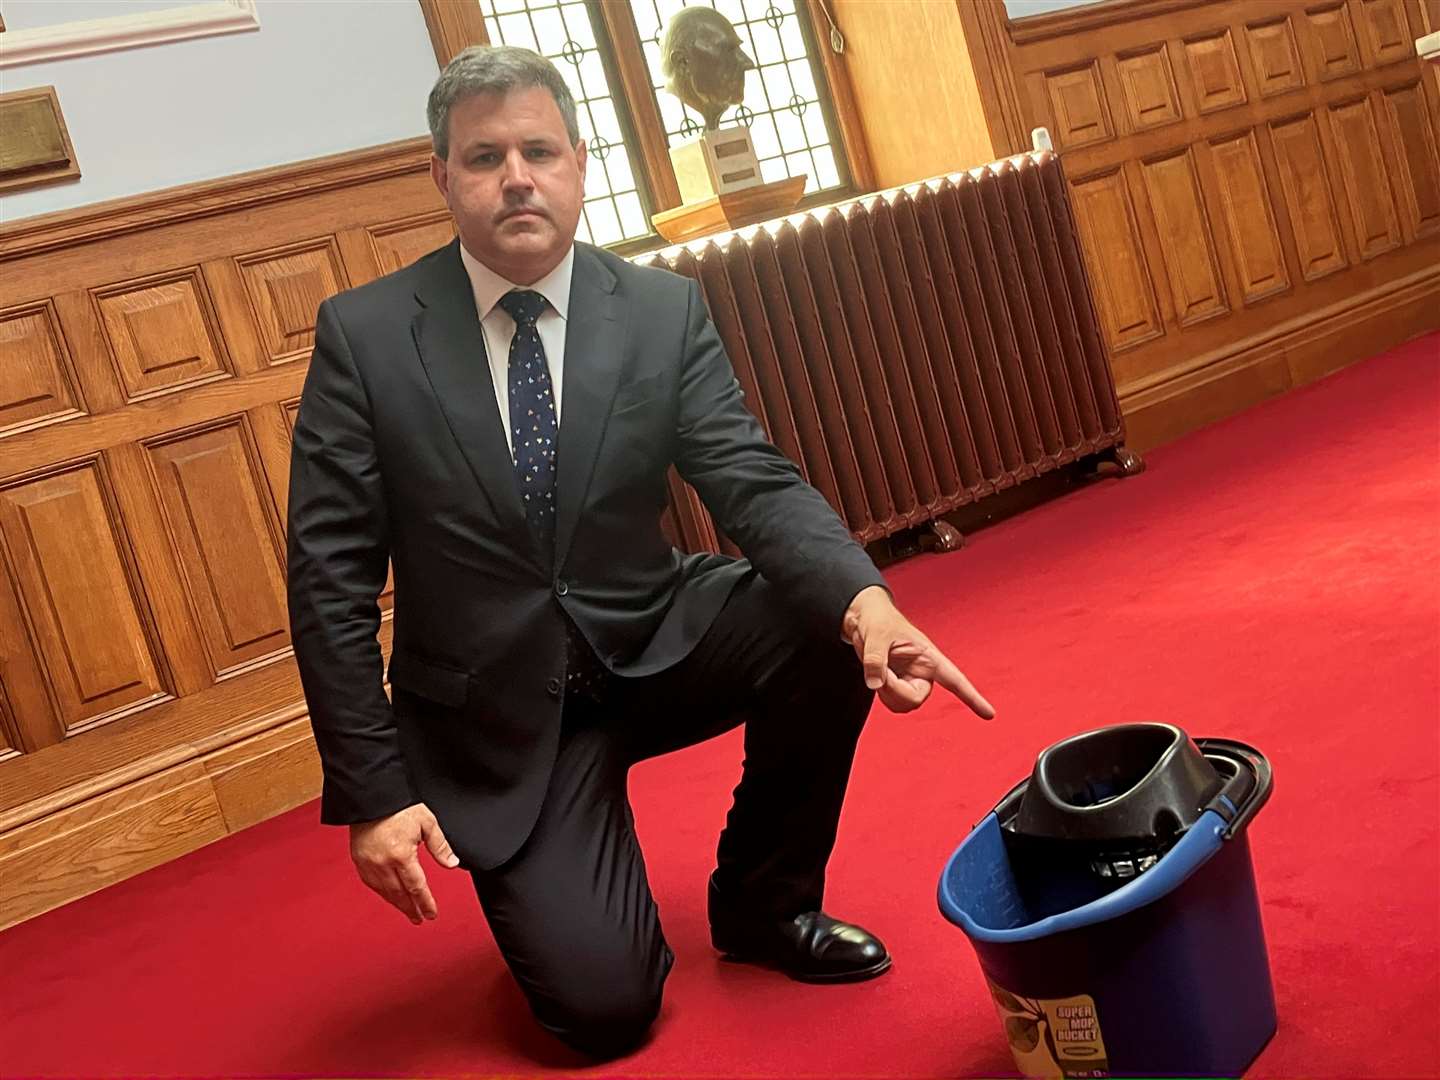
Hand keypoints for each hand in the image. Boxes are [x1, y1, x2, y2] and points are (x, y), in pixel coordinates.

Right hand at [349, 802, 459, 924]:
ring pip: (384, 892)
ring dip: (397, 904)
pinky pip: (371, 883)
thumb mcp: (427, 822)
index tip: (431, 914)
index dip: (425, 903)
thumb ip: (440, 846)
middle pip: (399, 894)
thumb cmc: (400, 806)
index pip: (416, 887)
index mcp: (401, 855)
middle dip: (411, 909)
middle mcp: (382, 863)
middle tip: (420, 919)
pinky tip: (389, 895)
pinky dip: (382, 892)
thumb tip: (452, 863)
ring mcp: (368, 863)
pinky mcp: (359, 860)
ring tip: (408, 911)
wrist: (372, 797)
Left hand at [843, 585, 995, 717]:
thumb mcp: (875, 635)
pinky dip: (882, 694)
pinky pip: (892, 703)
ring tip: (878, 669)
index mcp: (928, 656)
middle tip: (880, 673)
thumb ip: (875, 659)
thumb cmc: (878, 621)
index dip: (973, 698)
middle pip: (915, 699)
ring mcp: (910, 681)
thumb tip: (875, 684)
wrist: (864, 620)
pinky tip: (878, 676)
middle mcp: (924, 672)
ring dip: (886, 693)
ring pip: (903, 705)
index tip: (990, 715)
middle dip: (894, 691)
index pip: (955, 680)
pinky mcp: (898, 687)